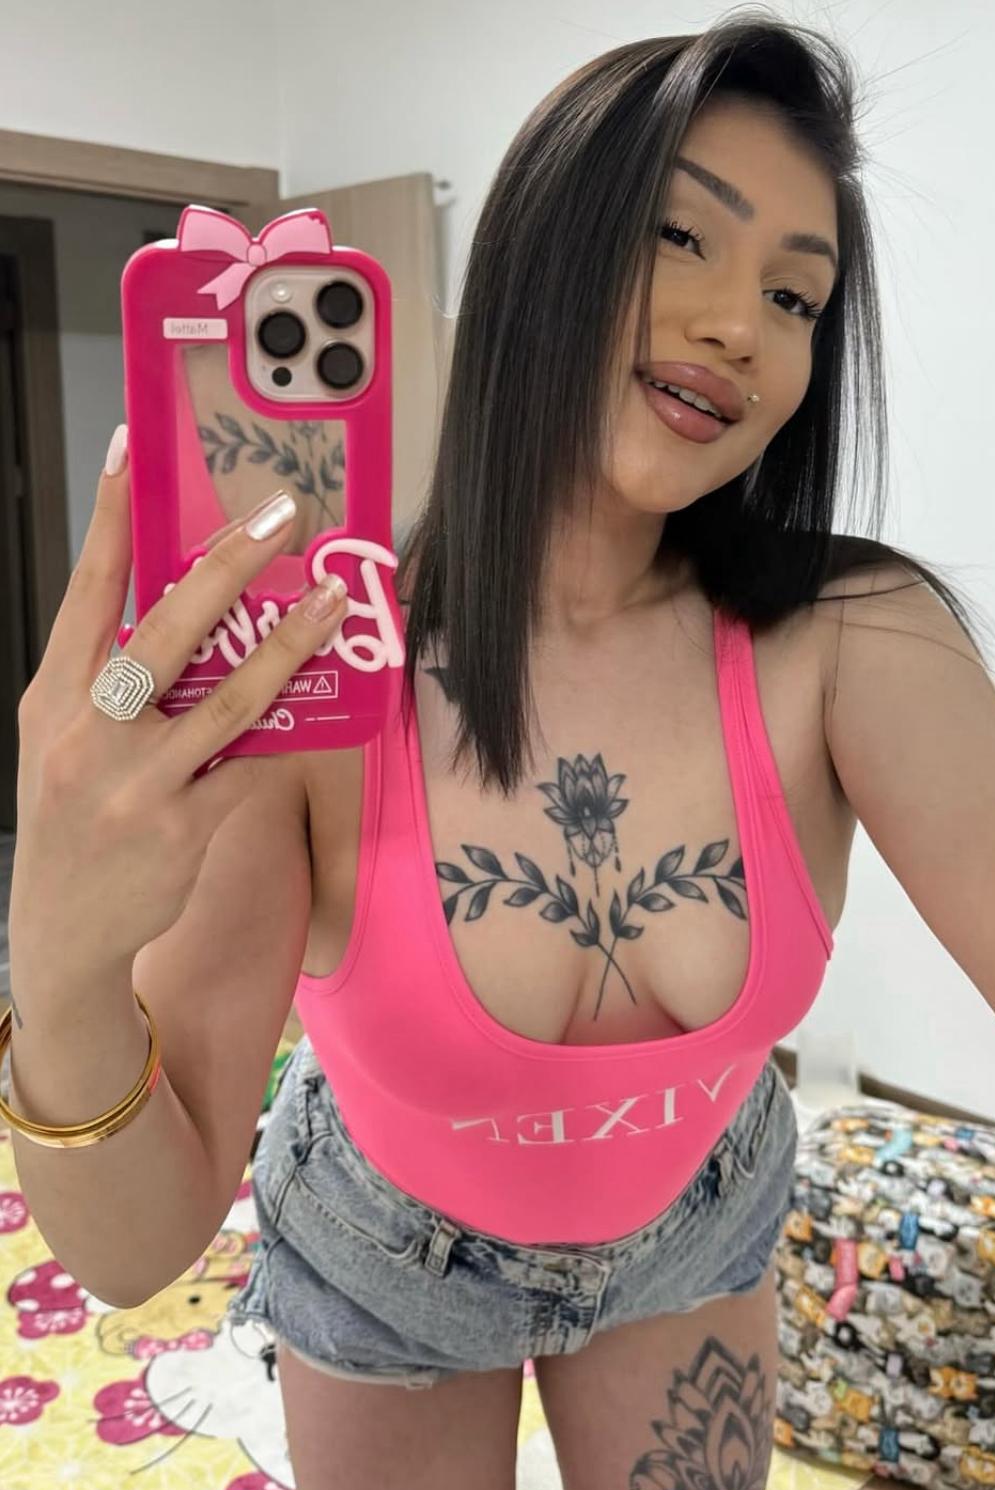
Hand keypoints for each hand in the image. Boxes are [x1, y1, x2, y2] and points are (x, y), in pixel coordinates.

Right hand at [8, 426, 347, 997]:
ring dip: (288, 644)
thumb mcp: (63, 736)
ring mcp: (138, 783)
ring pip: (228, 699)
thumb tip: (184, 606)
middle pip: (167, 630)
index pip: (84, 593)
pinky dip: (289, 735)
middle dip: (228, 565)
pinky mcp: (184, 827)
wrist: (62, 927)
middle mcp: (90, 732)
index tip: (130, 451)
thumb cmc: (73, 811)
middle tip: (281, 516)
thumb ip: (108, 675)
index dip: (110, 522)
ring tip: (333, 601)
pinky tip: (325, 702)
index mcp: (54, 697)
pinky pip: (254, 767)